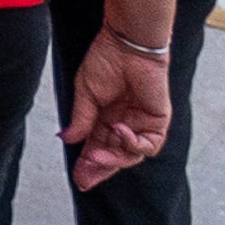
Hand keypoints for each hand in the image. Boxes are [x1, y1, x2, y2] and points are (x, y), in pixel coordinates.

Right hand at [61, 28, 173, 186]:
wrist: (128, 45)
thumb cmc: (106, 62)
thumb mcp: (86, 93)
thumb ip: (81, 119)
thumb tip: (67, 140)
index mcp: (104, 117)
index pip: (96, 146)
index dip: (88, 163)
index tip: (77, 177)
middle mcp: (122, 123)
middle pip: (112, 155)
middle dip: (99, 168)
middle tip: (85, 179)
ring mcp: (140, 124)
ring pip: (130, 155)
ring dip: (114, 159)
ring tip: (97, 155)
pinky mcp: (157, 121)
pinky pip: (149, 145)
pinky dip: (134, 144)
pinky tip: (119, 132)